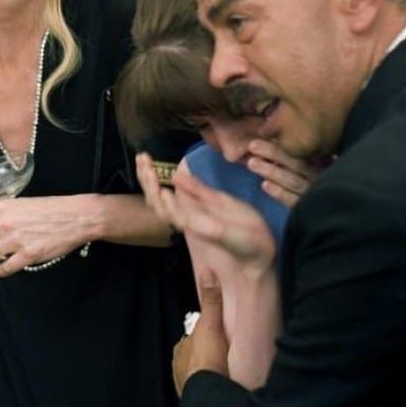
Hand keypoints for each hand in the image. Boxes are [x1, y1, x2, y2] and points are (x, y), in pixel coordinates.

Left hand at [0, 194, 98, 276]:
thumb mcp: (23, 203)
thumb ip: (4, 213)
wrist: (76, 217)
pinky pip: (4, 269)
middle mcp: (5, 224)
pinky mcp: (27, 256)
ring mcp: (15, 241)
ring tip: (2, 256)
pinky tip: (6, 268)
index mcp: (3, 208)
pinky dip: (2, 271)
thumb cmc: (53, 208)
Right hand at [137, 154, 275, 271]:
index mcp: (190, 211)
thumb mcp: (221, 201)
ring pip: (163, 210)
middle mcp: (188, 219)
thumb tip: (176, 176)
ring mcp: (195, 226)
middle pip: (156, 201)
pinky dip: (171, 208)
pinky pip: (183, 221)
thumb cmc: (245, 228)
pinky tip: (165, 193)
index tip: (143, 156)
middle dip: (146, 179)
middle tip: (141, 157)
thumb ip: (198, 190)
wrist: (264, 250)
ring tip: (148, 171)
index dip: (148, 176)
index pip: (160, 194)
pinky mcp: (206, 232)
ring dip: (153, 190)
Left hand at [173, 268, 228, 394]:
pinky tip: (219, 384)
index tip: (216, 334)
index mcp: (181, 348)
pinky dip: (209, 385)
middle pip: (195, 355)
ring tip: (223, 369)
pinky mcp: (195, 397)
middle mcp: (179, 365)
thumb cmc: (207, 358)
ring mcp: (185, 382)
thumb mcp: (210, 324)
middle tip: (223, 352)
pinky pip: (202, 388)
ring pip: (197, 372)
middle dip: (206, 353)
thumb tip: (207, 273)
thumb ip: (211, 301)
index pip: (193, 337)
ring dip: (208, 370)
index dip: (204, 334)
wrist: (208, 393)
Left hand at [246, 138, 317, 206]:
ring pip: (292, 181)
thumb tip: (271, 137)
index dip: (278, 146)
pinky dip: (280, 193)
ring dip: (271, 171)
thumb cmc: (310, 186)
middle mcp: (318, 177)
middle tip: (252, 145)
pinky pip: (293, 200)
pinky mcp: (308, 210)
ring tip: (252, 163)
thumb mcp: (308, 169)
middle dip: (273, 153)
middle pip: (296, 163)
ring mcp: (314, 194)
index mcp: (319, 165)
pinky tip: (264, 185)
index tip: (260, 139)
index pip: (298, 152)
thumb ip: (294, 156)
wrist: (325, 217)